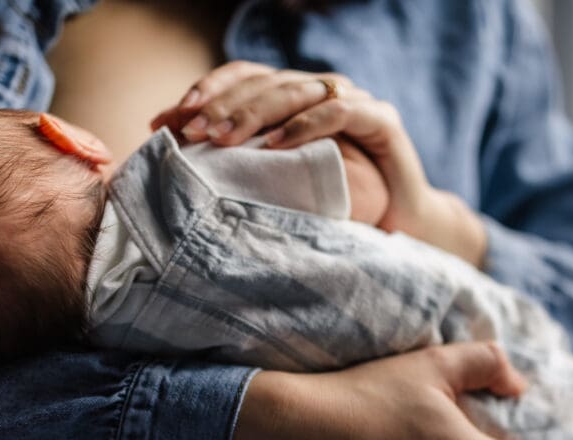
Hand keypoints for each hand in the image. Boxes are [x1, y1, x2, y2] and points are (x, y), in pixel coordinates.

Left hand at [150, 61, 486, 265]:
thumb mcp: (284, 183)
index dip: (206, 92)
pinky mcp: (382, 122)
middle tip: (191, 132)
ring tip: (222, 138)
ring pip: (294, 91)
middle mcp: (325, 90)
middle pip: (264, 82)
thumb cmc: (342, 209)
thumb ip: (247, 163)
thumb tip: (183, 157)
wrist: (404, 228)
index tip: (168, 120)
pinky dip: (303, 126)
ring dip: (253, 114)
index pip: (245, 78)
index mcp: (299, 98)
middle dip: (221, 105)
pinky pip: (338, 112)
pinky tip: (273, 145)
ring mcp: (356, 101)